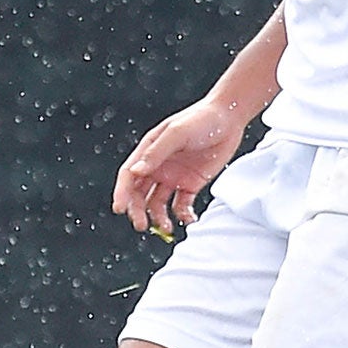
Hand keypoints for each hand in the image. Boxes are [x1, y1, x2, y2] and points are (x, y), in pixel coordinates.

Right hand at [113, 98, 245, 237]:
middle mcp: (157, 167)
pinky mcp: (191, 184)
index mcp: (148, 152)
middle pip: (140, 194)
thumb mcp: (176, 133)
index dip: (121, 193)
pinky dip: (182, 215)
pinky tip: (188, 219)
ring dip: (159, 217)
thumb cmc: (200, 119)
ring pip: (158, 203)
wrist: (228, 119)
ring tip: (167, 228)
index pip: (128, 176)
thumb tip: (136, 171)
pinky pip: (182, 205)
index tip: (119, 209)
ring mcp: (173, 177)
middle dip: (138, 210)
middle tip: (142, 225)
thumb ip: (156, 153)